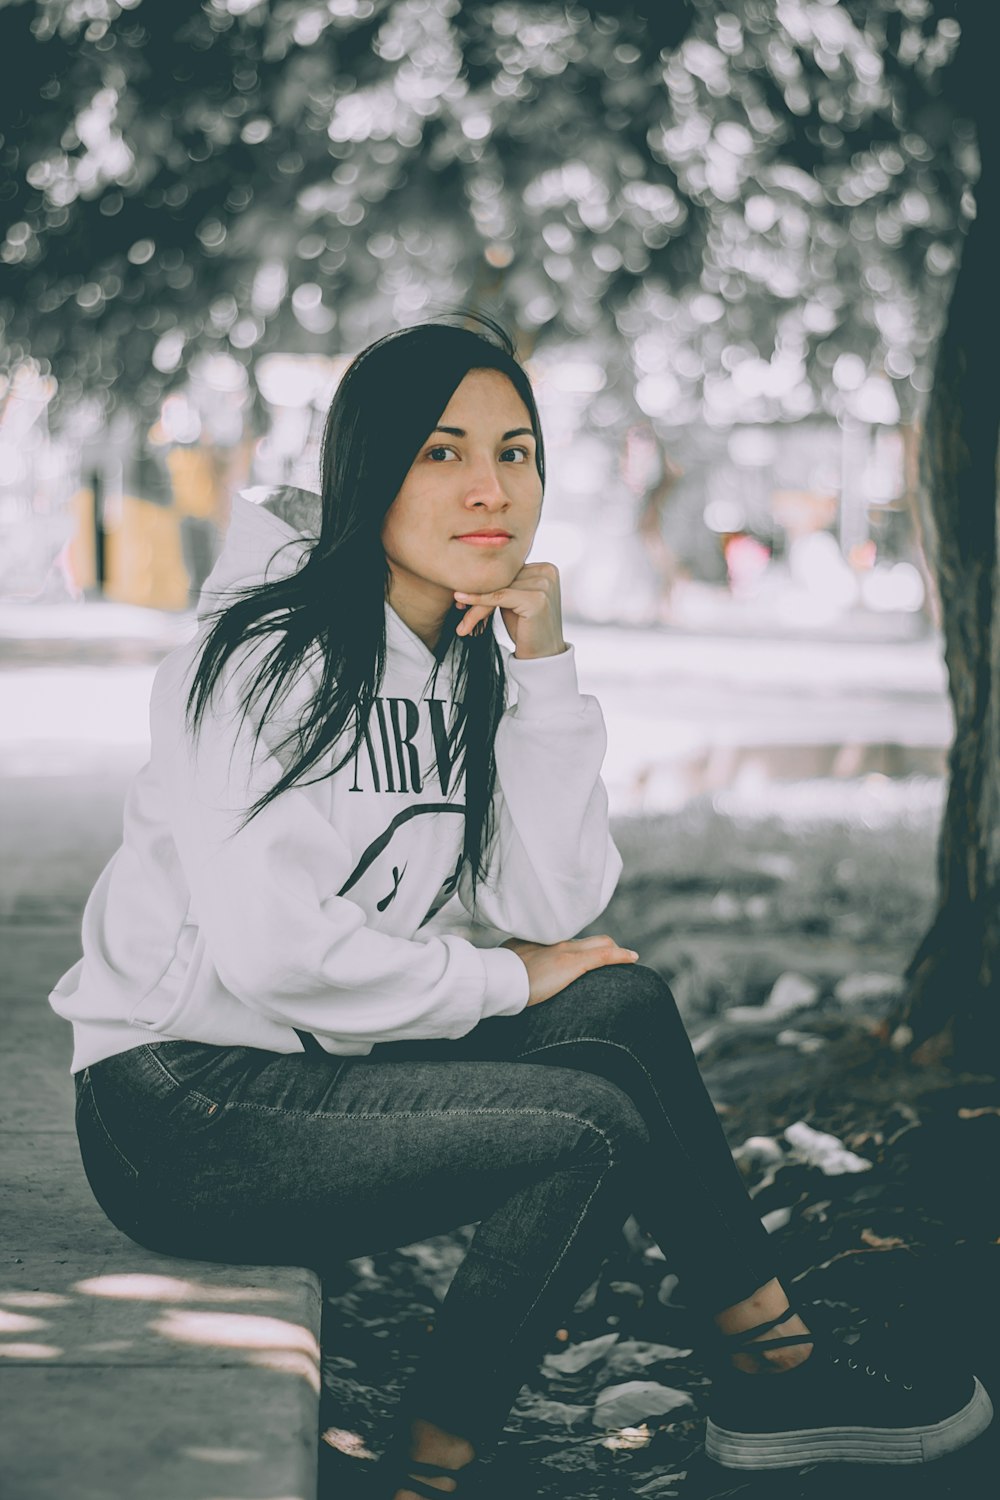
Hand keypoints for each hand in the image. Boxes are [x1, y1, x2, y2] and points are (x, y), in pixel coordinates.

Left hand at [454, 561, 566, 658]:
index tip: (462, 592)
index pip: (508, 571)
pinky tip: (462, 601)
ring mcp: (544, 585)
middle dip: (480, 593)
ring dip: (477, 603)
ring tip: (462, 620)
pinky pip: (499, 596)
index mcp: (546, 568)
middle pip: (503, 578)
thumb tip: (472, 571)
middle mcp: (547, 572)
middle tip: (458, 605)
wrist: (543, 656)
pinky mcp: (536, 599)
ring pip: (498, 588)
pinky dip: (479, 600)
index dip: (487, 583)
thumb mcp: (514, 601)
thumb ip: (505, 583)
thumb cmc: (526, 629)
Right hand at [500, 934, 639, 1006]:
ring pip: (598, 944)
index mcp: (538, 944)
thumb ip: (514, 970)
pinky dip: (620, 955)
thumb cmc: (497, 978)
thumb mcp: (505, 969)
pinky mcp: (573, 962)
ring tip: (625, 959)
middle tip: (610, 959)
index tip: (583, 958)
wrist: (499, 978)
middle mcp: (554, 943)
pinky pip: (604, 955)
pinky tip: (633, 958)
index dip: (579, 949)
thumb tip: (511, 984)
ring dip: (612, 953)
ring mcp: (565, 950)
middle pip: (585, 941)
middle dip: (601, 948)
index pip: (565, 942)